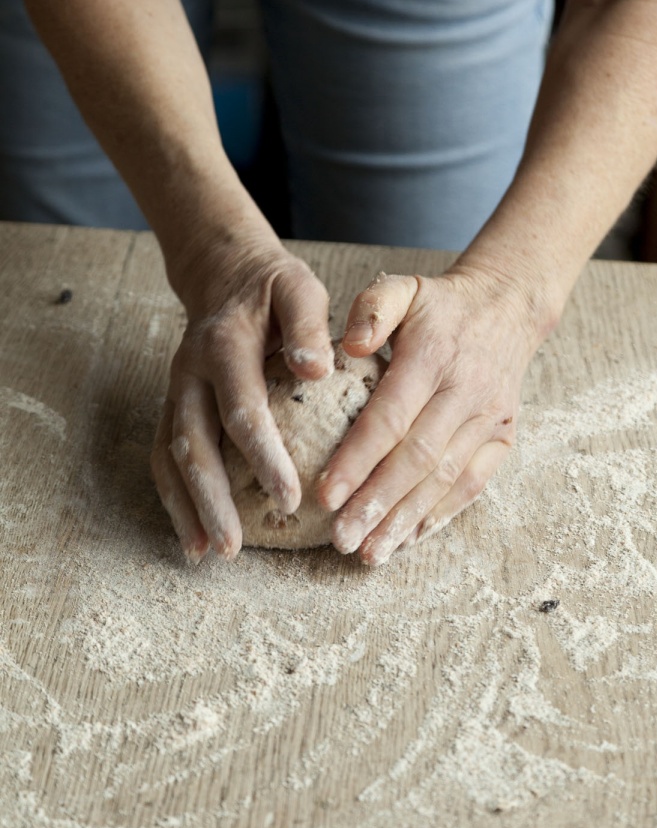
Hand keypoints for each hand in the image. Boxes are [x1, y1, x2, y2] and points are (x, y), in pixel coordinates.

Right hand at [151, 237, 332, 561]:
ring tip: (206, 553)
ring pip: (171, 457)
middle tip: (235, 547)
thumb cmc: (273, 289)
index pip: (242, 408)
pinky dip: (175, 499)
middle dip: (212, 499)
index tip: (289, 497)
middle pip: (194, 443)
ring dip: (186, 507)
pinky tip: (194, 538)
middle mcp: (190, 372)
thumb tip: (318, 369)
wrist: (224, 273)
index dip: (263, 456)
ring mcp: (175, 392)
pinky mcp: (172, 407)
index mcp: (224, 345)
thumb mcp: (298, 288)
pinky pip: (166, 458)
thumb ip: (308, 324)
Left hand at [317, 266, 546, 565]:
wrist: (508, 307)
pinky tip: (407, 540)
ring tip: (370, 553)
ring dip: (405, 520)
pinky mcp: (503, 438)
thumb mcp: (403, 288)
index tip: (324, 495)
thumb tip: (345, 347)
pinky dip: (440, 516)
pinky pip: (472, 485)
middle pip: (417, 459)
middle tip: (341, 539)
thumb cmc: (439, 306)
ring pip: (444, 479)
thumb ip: (371, 309)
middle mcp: (465, 392)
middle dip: (377, 504)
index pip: (390, 417)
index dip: (357, 459)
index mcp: (433, 356)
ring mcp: (488, 419)